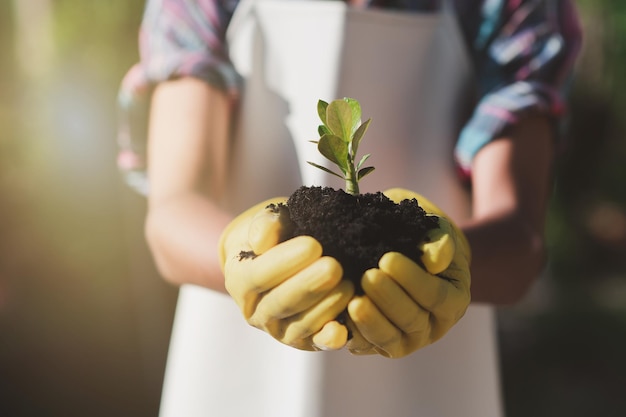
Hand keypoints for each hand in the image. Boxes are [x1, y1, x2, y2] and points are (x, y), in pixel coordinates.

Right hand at [219, 198, 353, 350]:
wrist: (281, 257)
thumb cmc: (276, 234)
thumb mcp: (266, 221)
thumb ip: (265, 225)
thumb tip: (264, 239)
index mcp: (240, 281)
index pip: (259, 274)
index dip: (285, 262)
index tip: (314, 245)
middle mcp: (256, 312)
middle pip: (281, 303)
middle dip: (309, 286)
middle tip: (334, 267)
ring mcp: (280, 331)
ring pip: (300, 326)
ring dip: (325, 307)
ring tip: (348, 286)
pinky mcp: (305, 341)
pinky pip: (317, 342)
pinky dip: (330, 339)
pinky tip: (344, 329)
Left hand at [346, 188, 470, 357]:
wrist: (402, 249)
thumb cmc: (420, 237)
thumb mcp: (435, 232)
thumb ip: (439, 242)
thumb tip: (435, 261)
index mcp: (452, 302)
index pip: (435, 296)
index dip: (413, 280)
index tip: (387, 259)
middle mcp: (431, 328)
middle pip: (412, 321)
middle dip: (388, 299)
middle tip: (367, 277)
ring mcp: (404, 340)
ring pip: (388, 339)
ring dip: (370, 320)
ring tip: (353, 300)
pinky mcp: (375, 345)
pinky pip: (364, 345)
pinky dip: (351, 333)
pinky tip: (337, 316)